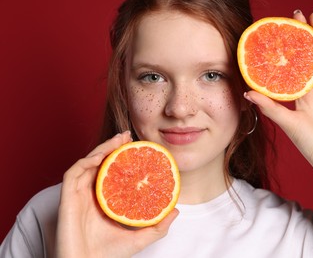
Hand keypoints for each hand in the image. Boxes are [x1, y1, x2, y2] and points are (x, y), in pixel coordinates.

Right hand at [55, 131, 178, 257]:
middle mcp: (91, 194)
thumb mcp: (139, 237)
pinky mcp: (66, 198)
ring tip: (118, 140)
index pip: (113, 171)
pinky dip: (85, 162)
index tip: (136, 146)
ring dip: (101, 149)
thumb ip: (157, 226)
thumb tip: (176, 210)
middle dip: (113, 147)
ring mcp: (78, 195)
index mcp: (105, 199)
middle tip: (127, 136)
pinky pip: (74, 174)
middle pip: (100, 163)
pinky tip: (100, 157)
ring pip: (88, 163)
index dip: (122, 157)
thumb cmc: (108, 255)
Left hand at [244, 10, 312, 181]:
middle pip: (311, 55)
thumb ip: (269, 106)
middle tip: (296, 15)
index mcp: (305, 94)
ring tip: (312, 16)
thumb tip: (246, 93)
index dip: (289, 49)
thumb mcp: (287, 121)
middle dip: (305, 35)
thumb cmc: (311, 144)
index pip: (296, 65)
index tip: (279, 34)